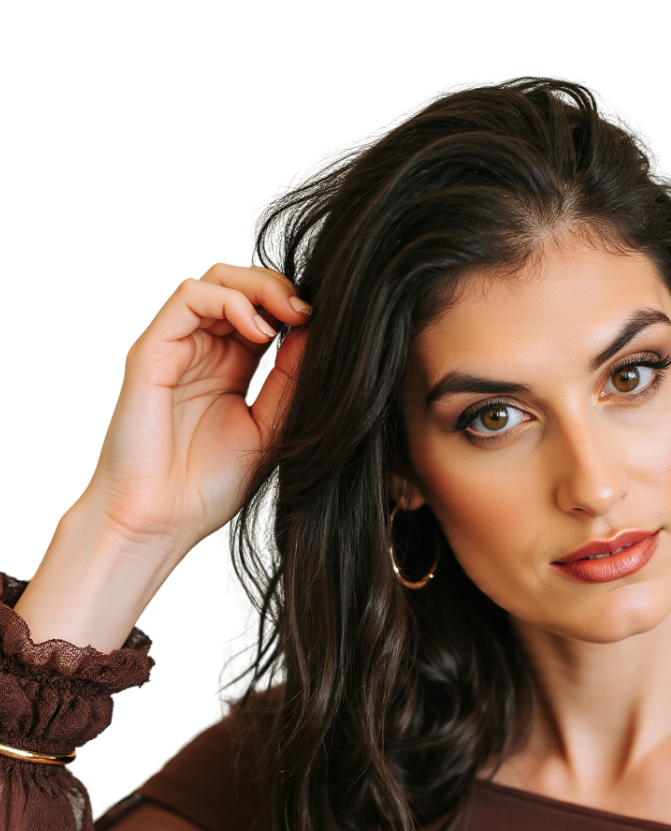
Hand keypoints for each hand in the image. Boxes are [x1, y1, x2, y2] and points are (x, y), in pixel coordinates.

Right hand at [15, 267, 309, 650]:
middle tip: (313, 313)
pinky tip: (260, 331)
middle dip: (282, 288)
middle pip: (241, 284)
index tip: (330, 326)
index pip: (265, 311)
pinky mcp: (152, 350)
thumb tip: (319, 334)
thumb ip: (290, 382)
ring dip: (260, 287)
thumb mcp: (270, 429)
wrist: (162, 521)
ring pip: (216, 280)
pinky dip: (228, 301)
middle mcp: (203, 349)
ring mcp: (177, 346)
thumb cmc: (209, 487)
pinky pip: (188, 298)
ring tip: (292, 316)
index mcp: (233, 366)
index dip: (296, 308)